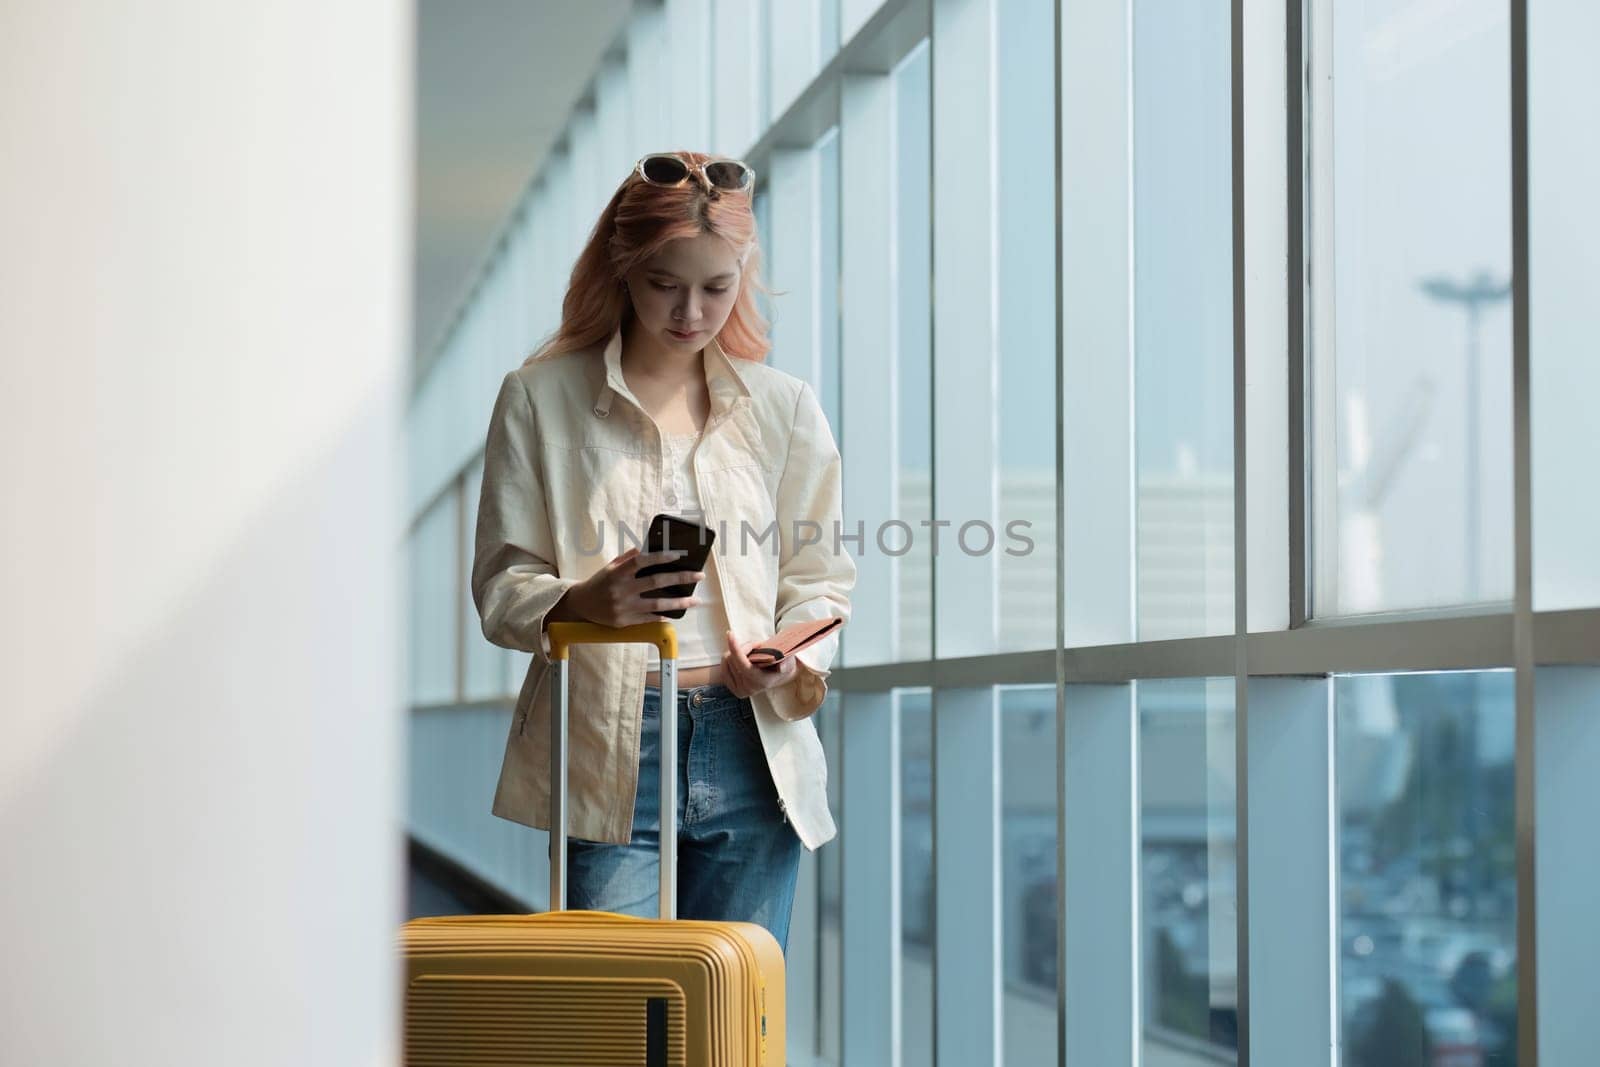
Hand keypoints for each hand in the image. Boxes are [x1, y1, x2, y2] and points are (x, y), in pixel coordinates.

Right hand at [568, 546, 705, 627]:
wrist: (581, 605)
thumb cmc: (601, 582)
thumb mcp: (611, 566)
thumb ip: (630, 557)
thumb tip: (650, 547)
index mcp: (618, 572)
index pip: (642, 561)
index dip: (661, 557)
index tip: (679, 555)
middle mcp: (621, 589)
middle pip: (655, 582)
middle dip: (680, 578)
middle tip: (699, 576)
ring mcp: (623, 607)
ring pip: (657, 604)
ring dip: (679, 602)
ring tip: (695, 600)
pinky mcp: (624, 622)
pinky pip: (649, 618)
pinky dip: (663, 615)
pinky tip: (675, 612)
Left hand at [721, 629, 798, 699]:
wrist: (777, 676)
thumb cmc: (783, 664)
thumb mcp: (789, 662)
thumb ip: (787, 663)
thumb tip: (782, 666)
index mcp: (761, 682)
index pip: (743, 665)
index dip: (736, 649)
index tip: (731, 635)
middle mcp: (748, 688)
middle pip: (734, 658)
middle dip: (744, 647)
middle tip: (757, 645)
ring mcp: (738, 689)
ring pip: (727, 660)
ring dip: (737, 651)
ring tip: (752, 652)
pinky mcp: (731, 686)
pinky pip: (723, 665)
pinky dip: (731, 656)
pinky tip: (742, 658)